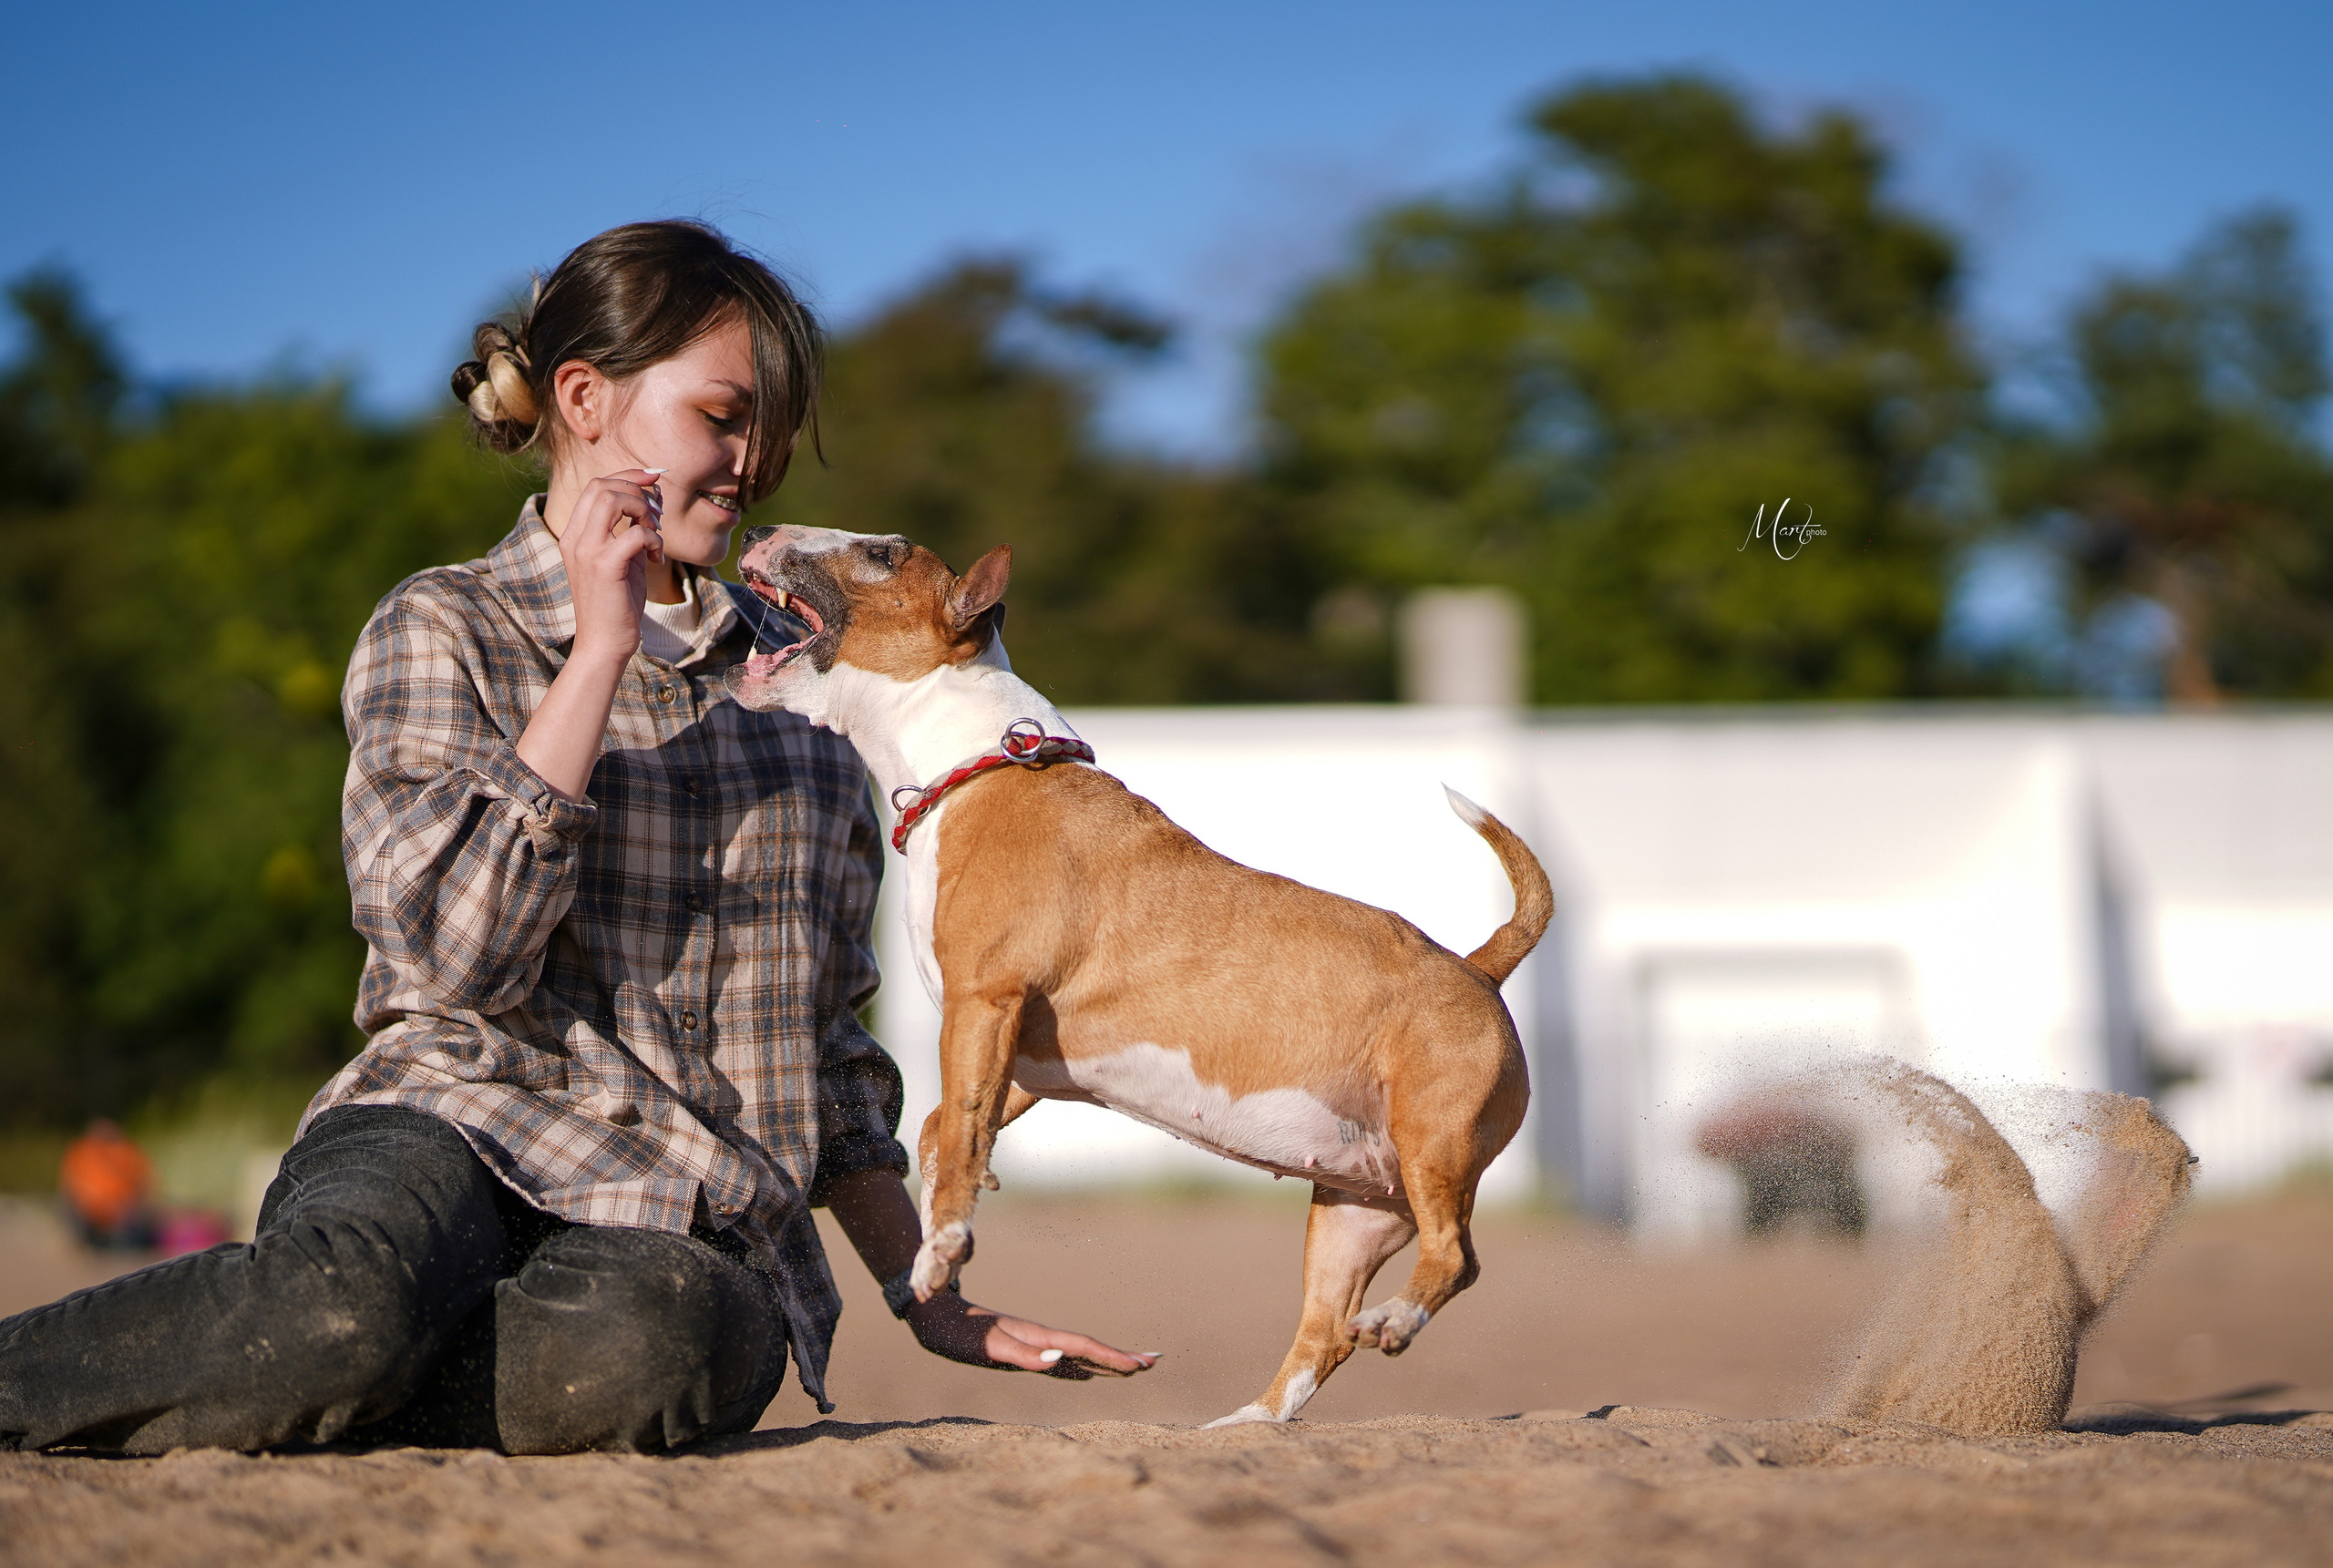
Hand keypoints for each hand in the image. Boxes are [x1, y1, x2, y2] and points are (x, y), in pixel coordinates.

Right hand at [556, 468, 665, 667]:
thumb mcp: (625, 558)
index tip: (654, 480)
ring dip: (642, 509)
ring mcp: (586, 551)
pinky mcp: (604, 566)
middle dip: (637, 490)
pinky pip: (635, 534)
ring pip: (613, 500)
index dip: (628, 476)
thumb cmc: (617, 603)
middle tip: (657, 514)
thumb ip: (633, 527)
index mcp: (575, 534)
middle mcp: (575, 538)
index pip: (596, 486)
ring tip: (655, 531)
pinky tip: (657, 558)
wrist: (604, 644)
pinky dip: (654, 539)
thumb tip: (654, 494)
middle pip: (602, 486)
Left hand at [903, 1291, 1158, 1378]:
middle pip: (1089, 1347)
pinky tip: (1086, 1371)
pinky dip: (1082, 1364)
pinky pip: (1061, 1358)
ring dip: (1105, 1359)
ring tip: (1132, 1365)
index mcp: (1038, 1337)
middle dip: (1120, 1356)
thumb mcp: (987, 1348)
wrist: (933, 1312)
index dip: (1113, 1357)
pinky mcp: (1021, 1347)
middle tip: (1154, 1363)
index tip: (1141, 1365)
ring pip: (1078, 1352)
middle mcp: (1041, 1337)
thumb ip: (1022, 1355)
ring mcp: (1033, 1341)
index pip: (1084, 1348)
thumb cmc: (957, 1334)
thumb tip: (1060, 1359)